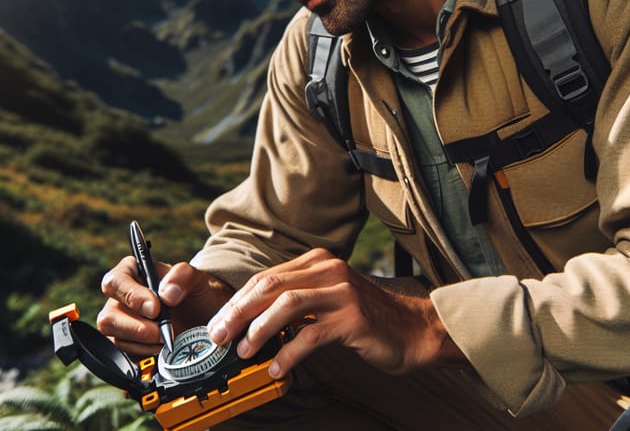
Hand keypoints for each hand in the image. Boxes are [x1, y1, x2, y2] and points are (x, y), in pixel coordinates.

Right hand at [98, 256, 233, 357]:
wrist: (202, 317)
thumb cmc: (194, 292)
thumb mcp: (196, 277)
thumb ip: (183, 275)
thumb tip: (166, 293)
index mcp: (132, 272)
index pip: (115, 282)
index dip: (131, 296)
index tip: (155, 309)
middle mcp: (121, 298)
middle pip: (108, 317)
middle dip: (137, 328)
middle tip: (162, 332)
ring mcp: (121, 322)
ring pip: (115, 338)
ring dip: (143, 342)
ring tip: (167, 337)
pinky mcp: (126, 344)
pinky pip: (124, 354)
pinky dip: (145, 353)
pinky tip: (161, 347)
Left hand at [206, 248, 464, 378]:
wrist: (412, 329)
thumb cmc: (365, 317)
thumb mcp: (328, 298)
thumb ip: (297, 300)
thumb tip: (251, 321)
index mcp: (318, 262)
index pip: (267, 277)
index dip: (238, 300)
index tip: (218, 323)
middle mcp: (329, 270)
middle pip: (270, 286)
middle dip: (238, 312)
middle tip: (219, 336)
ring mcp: (342, 292)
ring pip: (287, 305)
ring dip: (259, 330)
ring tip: (243, 352)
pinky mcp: (353, 318)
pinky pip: (311, 335)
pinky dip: (288, 353)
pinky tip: (277, 368)